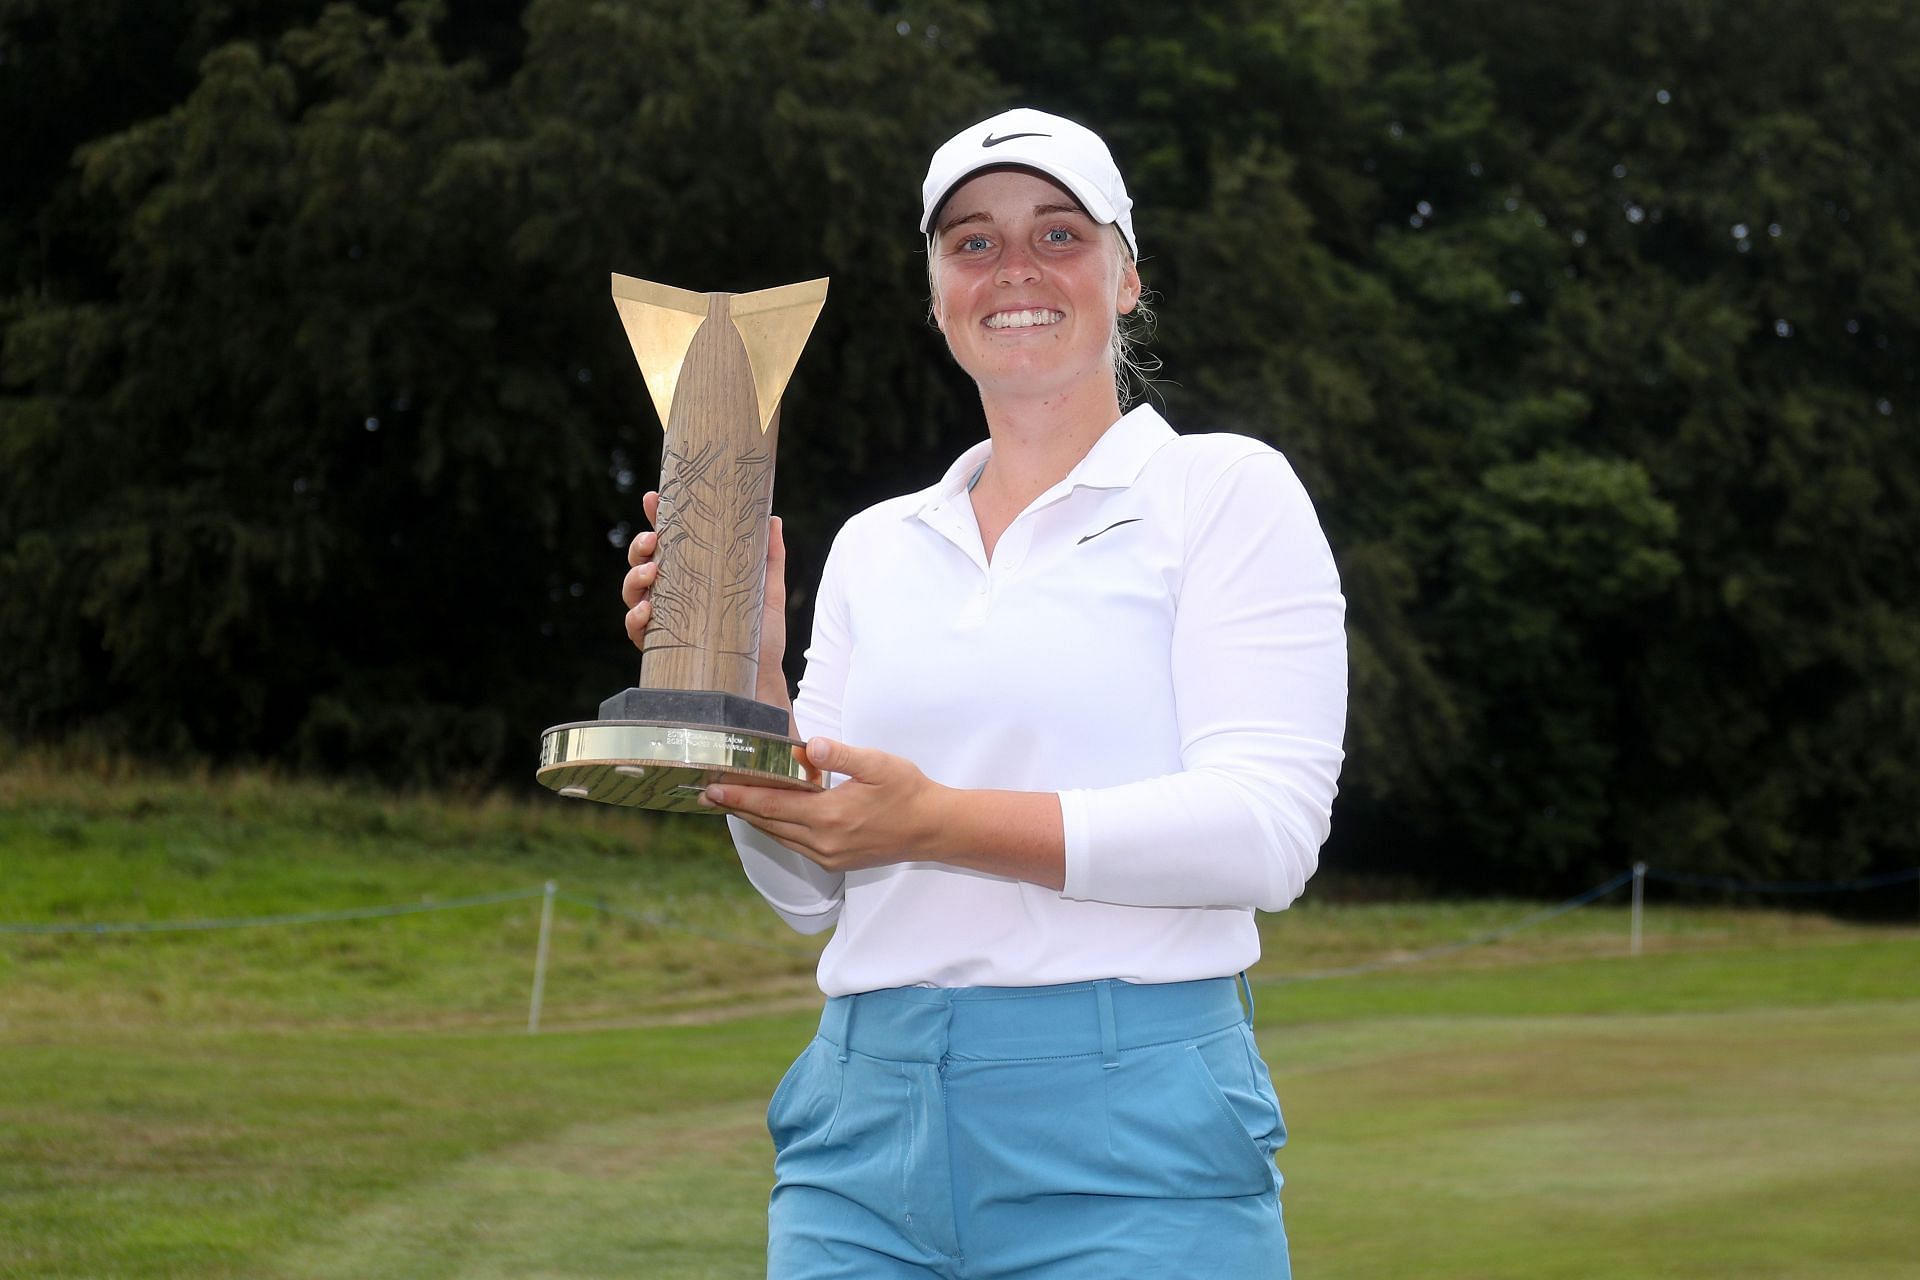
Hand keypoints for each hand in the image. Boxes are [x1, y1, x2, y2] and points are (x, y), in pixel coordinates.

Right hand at [623, 491, 790, 707]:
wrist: (761, 677)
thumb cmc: (762, 634)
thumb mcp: (768, 591)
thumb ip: (770, 557)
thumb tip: (773, 518)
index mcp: (691, 573)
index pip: (668, 540)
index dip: (656, 517)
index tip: (652, 498)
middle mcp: (671, 593)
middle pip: (641, 561)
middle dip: (638, 546)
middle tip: (652, 539)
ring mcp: (661, 618)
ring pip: (631, 590)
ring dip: (634, 577)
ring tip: (652, 571)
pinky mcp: (659, 646)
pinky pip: (635, 629)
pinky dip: (635, 617)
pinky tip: (646, 611)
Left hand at [701, 737, 945, 872]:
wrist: (934, 829)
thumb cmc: (908, 791)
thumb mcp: (879, 764)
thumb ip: (842, 755)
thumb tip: (811, 745)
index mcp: (829, 816)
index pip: (772, 805)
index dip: (739, 796)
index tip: (712, 788)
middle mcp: (823, 841)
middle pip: (768, 824)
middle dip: (737, 808)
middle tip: (707, 794)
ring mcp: (828, 855)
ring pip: (779, 837)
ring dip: (754, 820)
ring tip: (730, 803)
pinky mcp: (835, 862)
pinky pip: (795, 845)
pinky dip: (776, 830)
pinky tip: (768, 817)